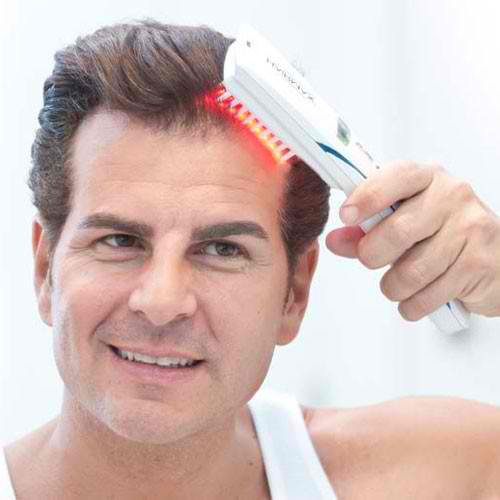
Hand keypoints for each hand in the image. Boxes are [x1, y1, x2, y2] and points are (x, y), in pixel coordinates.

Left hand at [325, 161, 499, 319]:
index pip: (396, 177)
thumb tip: (335, 240)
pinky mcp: (479, 264)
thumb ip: (366, 231)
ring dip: (392, 287)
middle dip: (372, 255)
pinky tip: (417, 296)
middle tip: (371, 259)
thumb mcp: (402, 221)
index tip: (346, 216)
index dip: (367, 196)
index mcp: (427, 178)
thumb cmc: (442, 234)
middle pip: (397, 231)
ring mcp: (470, 229)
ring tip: (398, 284)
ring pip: (410, 272)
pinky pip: (427, 296)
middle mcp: (452, 197)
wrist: (497, 257)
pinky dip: (412, 305)